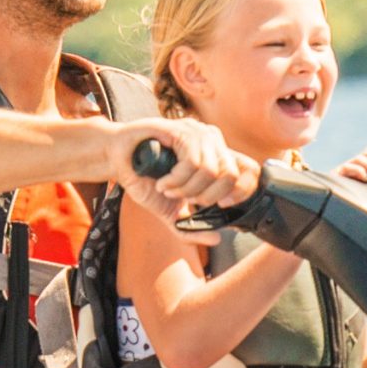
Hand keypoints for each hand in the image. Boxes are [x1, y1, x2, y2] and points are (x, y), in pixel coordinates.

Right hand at [110, 118, 258, 221]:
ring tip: (168, 190)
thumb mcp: (170, 211)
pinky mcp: (181, 129)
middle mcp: (211, 141)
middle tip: (184, 199)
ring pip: (210, 170)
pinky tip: (164, 182)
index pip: (249, 170)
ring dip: (186, 189)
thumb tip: (217, 238)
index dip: (243, 191)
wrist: (117, 158)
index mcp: (216, 156)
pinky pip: (192, 162)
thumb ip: (190, 227)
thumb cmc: (145, 180)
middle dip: (207, 197)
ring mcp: (197, 132)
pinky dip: (178, 180)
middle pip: (231, 175)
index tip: (223, 206)